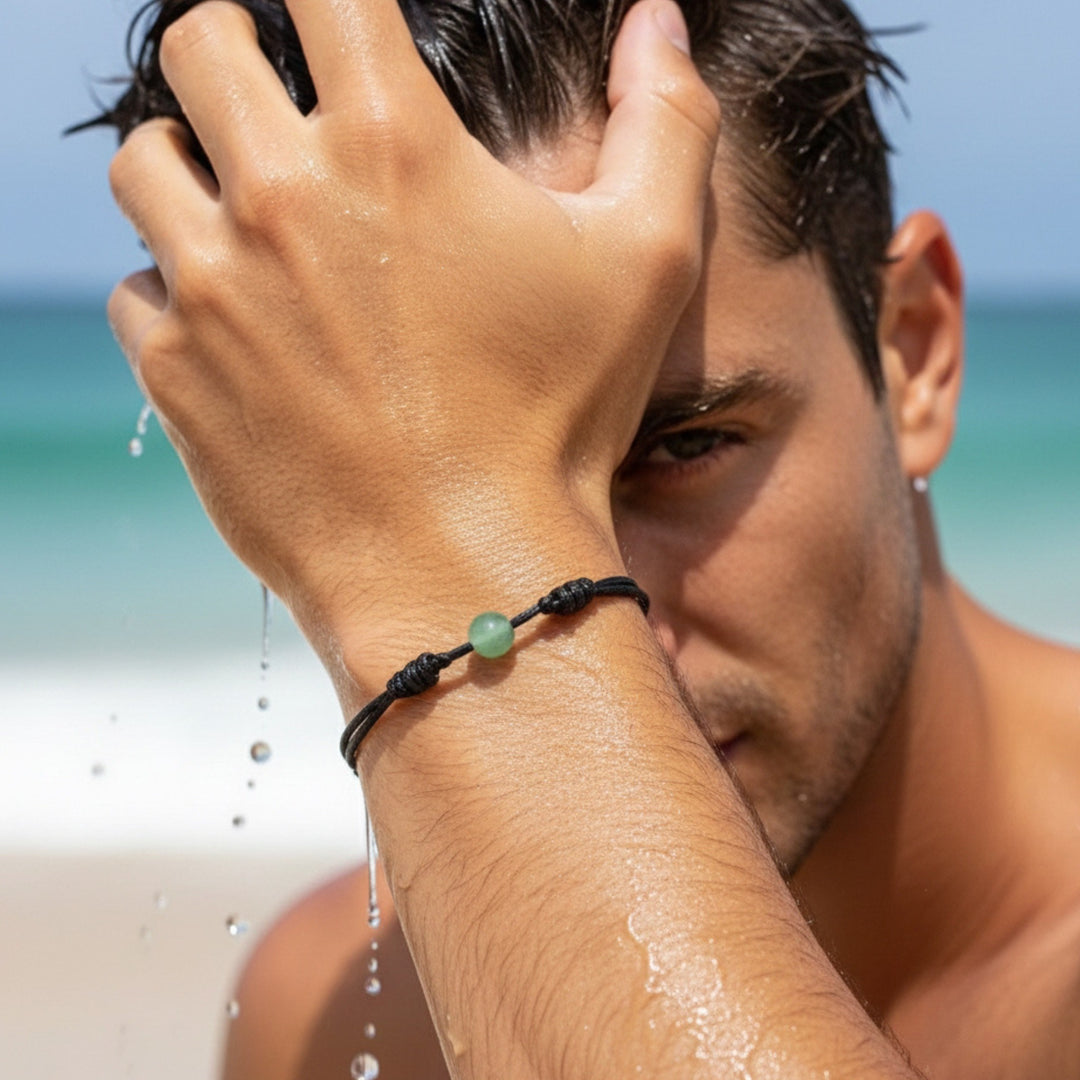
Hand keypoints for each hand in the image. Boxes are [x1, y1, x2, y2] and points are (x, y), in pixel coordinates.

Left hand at [106, 0, 719, 683]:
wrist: (465, 569)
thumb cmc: (560, 418)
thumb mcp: (648, 263)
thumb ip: (666, 122)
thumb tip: (659, 23)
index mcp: (392, 143)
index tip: (343, 33)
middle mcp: (281, 195)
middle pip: (200, 48)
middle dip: (237, 55)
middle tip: (281, 109)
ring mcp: (212, 286)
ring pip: (144, 164)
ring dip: (193, 170)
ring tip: (252, 219)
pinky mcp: (175, 372)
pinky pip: (138, 290)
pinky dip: (178, 291)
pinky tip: (242, 329)